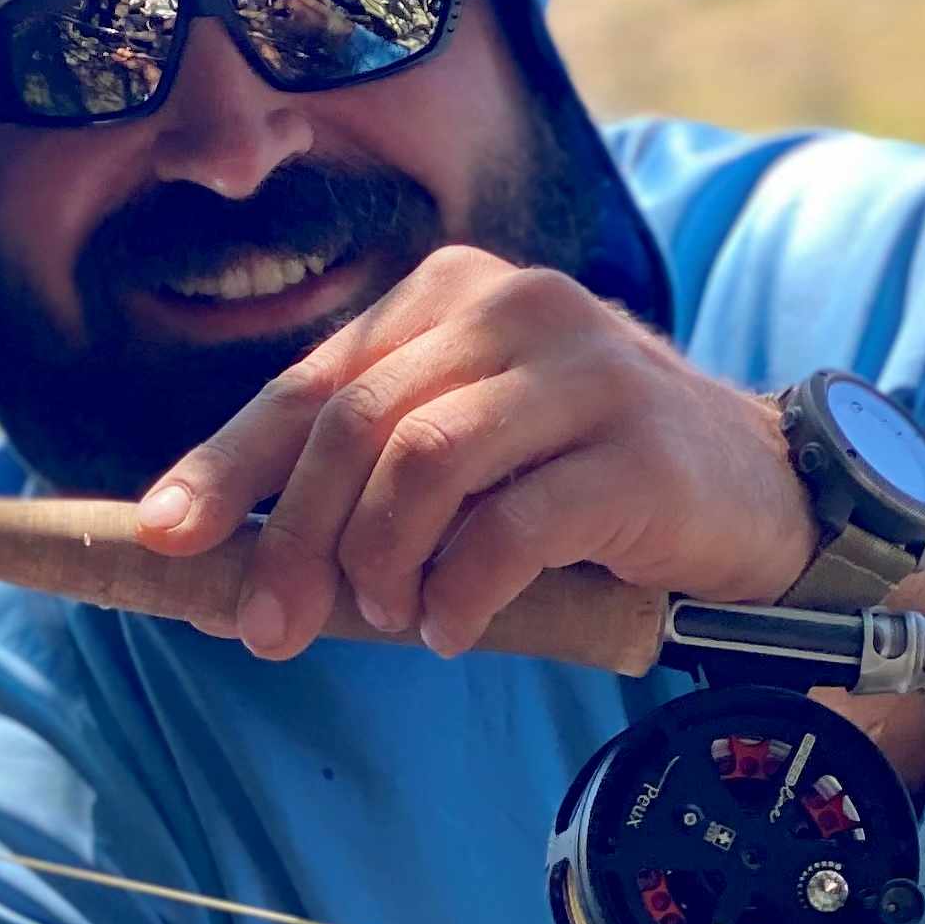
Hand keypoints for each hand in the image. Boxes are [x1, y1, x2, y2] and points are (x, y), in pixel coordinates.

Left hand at [133, 245, 924, 793]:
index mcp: (452, 295)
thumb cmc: (588, 481)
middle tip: (272, 628)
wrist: (762, 498)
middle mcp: (513, 308)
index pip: (311, 384)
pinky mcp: (631, 447)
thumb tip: (230, 550)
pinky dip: (459, 589)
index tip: (162, 539)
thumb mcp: (472, 452)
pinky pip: (509, 524)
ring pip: (419, 462)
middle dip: (293, 537)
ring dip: (377, 560)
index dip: (224, 465)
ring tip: (386, 617)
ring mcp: (579, 368)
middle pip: (351, 424)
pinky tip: (448, 628)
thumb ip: (372, 471)